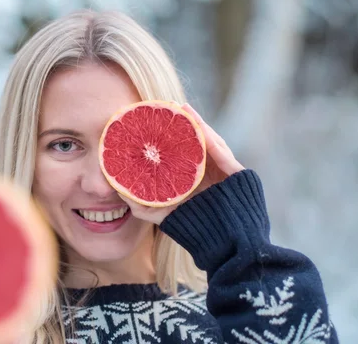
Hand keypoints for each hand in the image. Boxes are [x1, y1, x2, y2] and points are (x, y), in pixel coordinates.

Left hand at [121, 103, 244, 224]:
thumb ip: (144, 205)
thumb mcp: (164, 215)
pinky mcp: (237, 174)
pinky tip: (196, 123)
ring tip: (181, 109)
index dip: (171, 137)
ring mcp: (226, 171)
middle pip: (197, 143)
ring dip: (196, 124)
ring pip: (210, 142)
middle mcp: (213, 172)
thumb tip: (119, 190)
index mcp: (197, 178)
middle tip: (167, 109)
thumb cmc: (195, 231)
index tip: (154, 122)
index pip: (184, 152)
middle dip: (183, 126)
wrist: (229, 247)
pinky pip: (222, 152)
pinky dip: (209, 137)